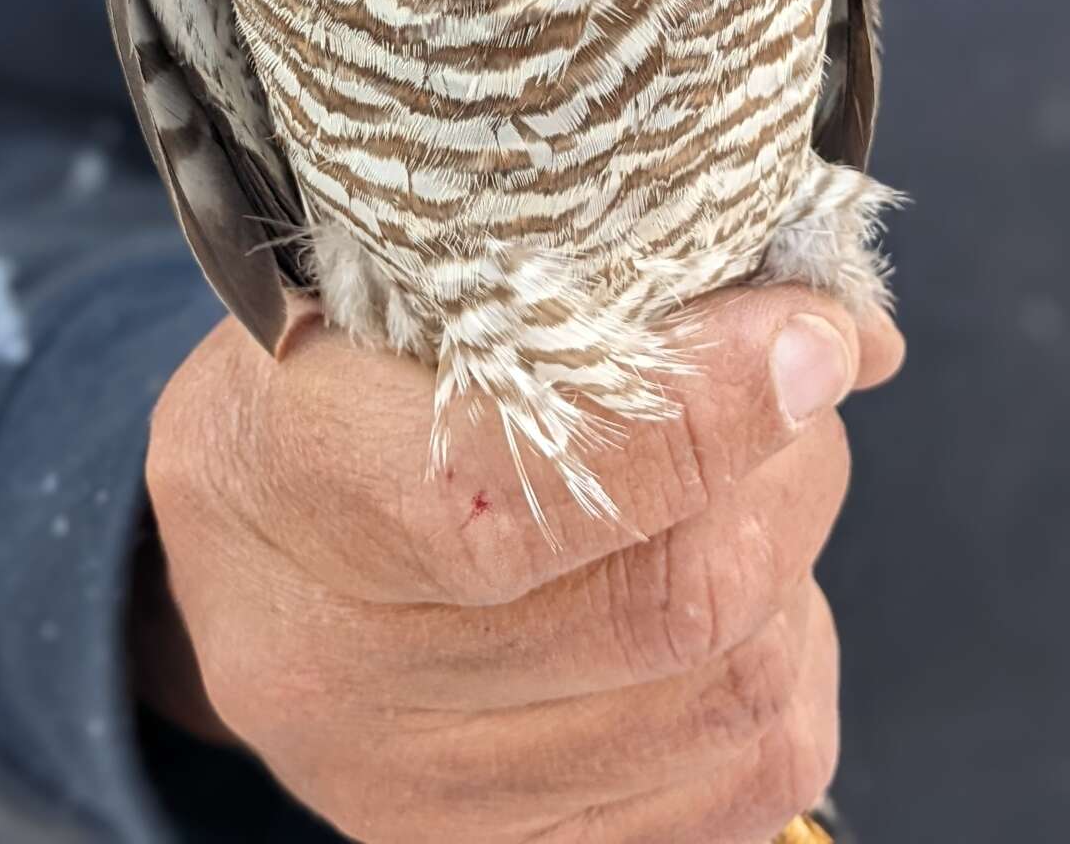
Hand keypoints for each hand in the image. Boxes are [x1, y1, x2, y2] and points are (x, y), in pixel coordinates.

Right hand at [134, 285, 902, 843]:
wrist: (231, 546)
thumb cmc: (326, 369)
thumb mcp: (398, 281)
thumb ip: (589, 294)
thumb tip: (838, 334)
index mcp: (282, 469)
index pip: (520, 476)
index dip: (695, 408)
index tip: (804, 330)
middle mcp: (333, 665)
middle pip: (662, 600)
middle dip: (784, 471)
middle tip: (799, 374)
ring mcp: (415, 789)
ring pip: (729, 693)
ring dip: (793, 562)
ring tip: (753, 477)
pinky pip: (745, 782)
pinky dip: (789, 663)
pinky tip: (738, 589)